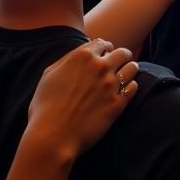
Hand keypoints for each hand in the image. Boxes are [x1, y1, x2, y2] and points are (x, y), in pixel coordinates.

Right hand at [26, 39, 138, 160]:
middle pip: (122, 53)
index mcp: (83, 56)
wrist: (53, 136)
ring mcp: (111, 85)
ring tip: (126, 74)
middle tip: (120, 62)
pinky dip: (131, 86)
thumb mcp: (49, 74)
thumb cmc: (45, 106)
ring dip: (129, 69)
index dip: (104, 48)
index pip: (103, 43)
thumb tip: (81, 53)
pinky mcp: (118, 104)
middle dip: (121, 56)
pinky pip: (133, 87)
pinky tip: (125, 90)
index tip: (104, 54)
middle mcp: (100, 67)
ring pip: (132, 67)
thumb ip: (68, 59)